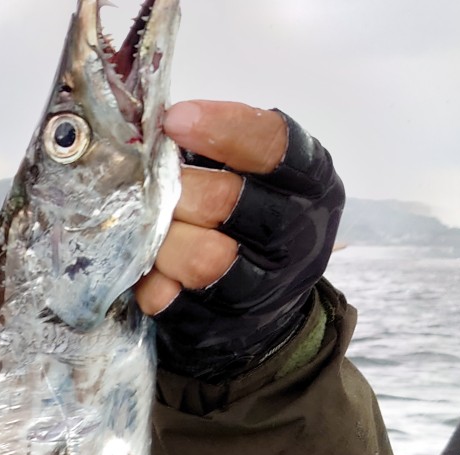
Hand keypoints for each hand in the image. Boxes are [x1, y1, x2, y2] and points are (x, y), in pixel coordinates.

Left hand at [137, 101, 345, 380]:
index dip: (219, 128)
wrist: (263, 315)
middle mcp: (298, 237)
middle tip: (151, 184)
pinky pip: (169, 300)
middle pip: (224, 200)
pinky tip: (147, 268)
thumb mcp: (259, 177)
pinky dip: (148, 281)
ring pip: (200, 257)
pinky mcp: (222, 329)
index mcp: (312, 184)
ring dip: (161, 238)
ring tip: (148, 228)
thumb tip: (151, 129)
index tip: (174, 120)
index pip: (272, 145)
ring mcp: (264, 290)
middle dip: (175, 187)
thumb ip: (218, 147)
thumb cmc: (248, 224)